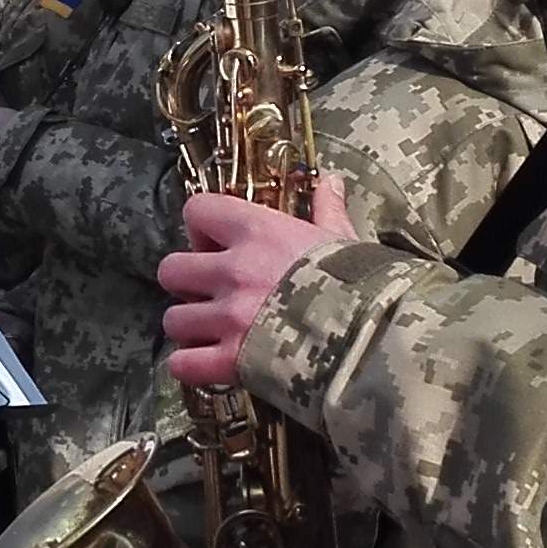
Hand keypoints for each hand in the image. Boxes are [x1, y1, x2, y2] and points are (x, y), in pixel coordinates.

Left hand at [157, 177, 355, 389]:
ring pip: (173, 319)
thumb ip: (328, 210)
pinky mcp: (230, 362)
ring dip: (189, 328)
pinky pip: (181, 364)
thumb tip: (331, 181)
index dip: (201, 228)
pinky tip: (209, 364)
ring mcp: (228, 318)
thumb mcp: (345, 240)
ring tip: (212, 333)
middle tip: (211, 293)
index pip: (196, 210)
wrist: (375, 338)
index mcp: (257, 232)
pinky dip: (190, 366)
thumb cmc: (362, 284)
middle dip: (186, 283)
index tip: (218, 245)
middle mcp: (233, 271)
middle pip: (170, 269)